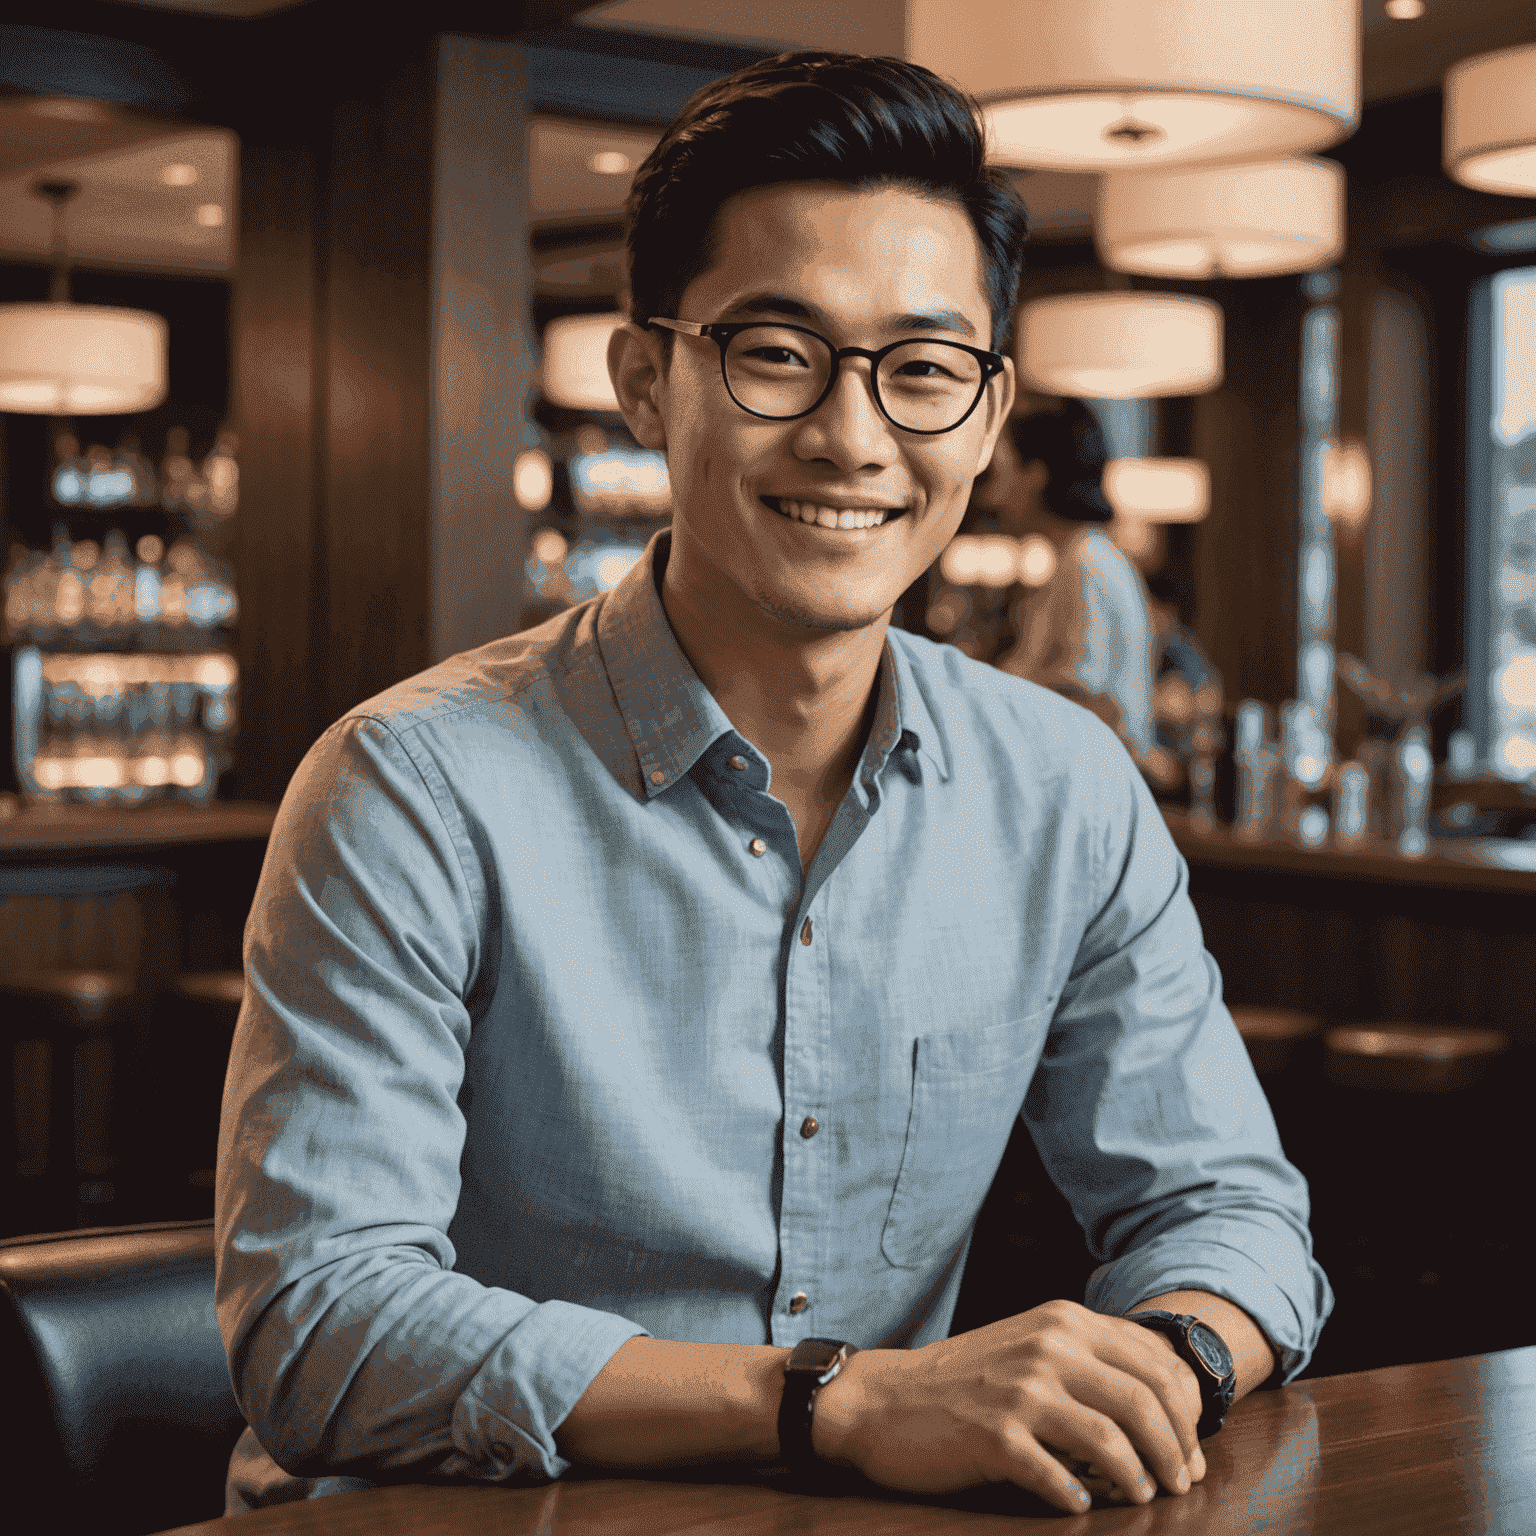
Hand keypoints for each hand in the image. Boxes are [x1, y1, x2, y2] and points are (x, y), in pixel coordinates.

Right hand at [812, 1299, 1206, 1514]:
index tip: (1190, 1451)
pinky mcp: (995, 1436)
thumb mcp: (1030, 1347)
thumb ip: (1088, 1359)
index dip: (1186, 1414)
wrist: (884, 1400)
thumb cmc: (965, 1381)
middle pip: (1145, 1401)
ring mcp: (1020, 1391)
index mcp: (1062, 1321)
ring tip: (1142, 1497)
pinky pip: (1058, 1476)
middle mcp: (1047, 1347)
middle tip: (1181, 1484)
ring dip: (1139, 1479)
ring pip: (1112, 1440)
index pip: (1154, 1363)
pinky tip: (1079, 1504)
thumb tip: (1165, 1404)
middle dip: (1176, 1451)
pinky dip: (1079, 1497)